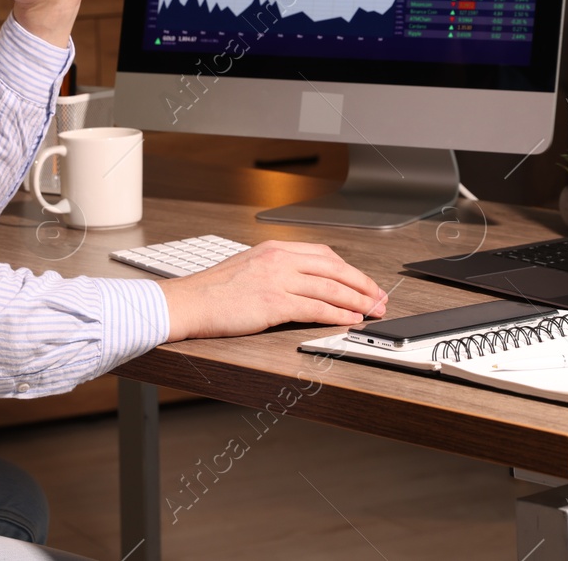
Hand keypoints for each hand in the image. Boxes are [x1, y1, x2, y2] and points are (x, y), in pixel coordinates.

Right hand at [158, 241, 388, 341]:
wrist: (187, 302)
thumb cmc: (213, 291)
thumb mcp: (248, 267)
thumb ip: (276, 269)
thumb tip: (305, 283)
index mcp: (275, 248)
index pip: (324, 255)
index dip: (350, 270)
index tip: (364, 282)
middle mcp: (279, 259)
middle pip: (335, 269)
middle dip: (362, 285)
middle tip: (380, 298)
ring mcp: (277, 280)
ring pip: (330, 288)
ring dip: (357, 301)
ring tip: (372, 311)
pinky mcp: (273, 303)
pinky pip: (315, 307)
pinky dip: (338, 314)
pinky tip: (349, 319)